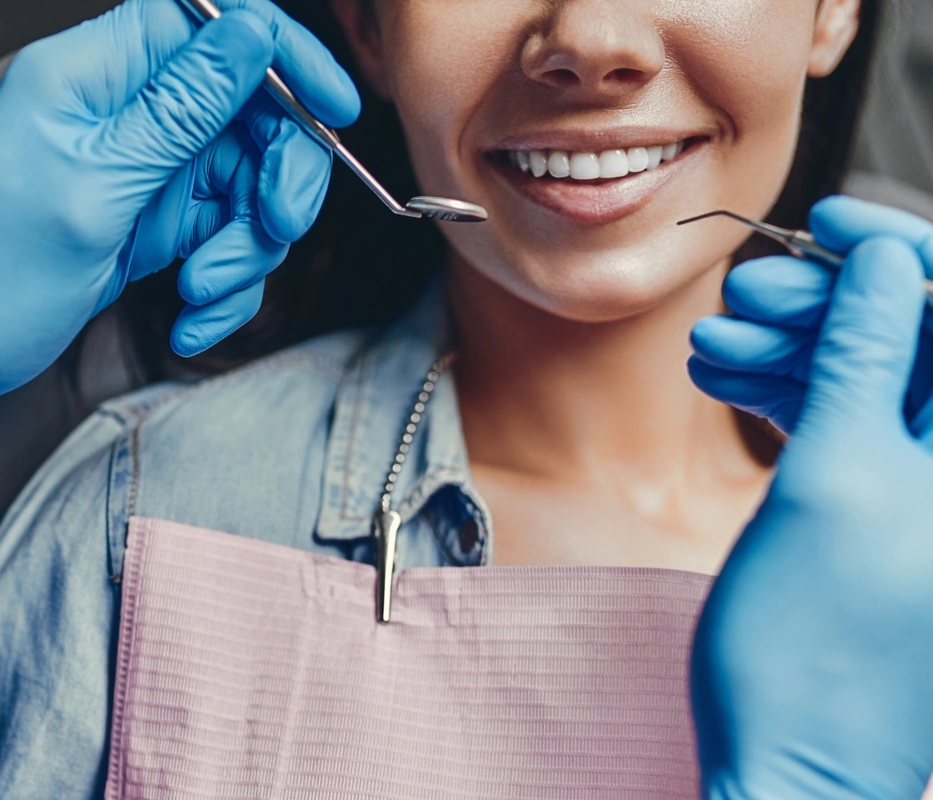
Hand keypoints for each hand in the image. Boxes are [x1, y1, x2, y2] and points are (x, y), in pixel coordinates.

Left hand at [0, 0, 358, 467]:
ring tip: (199, 293)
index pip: (214, 23)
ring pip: (246, 187)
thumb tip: (253, 32)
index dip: (284, 56)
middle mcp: (127, 114)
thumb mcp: (90, 187)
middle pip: (251, 114)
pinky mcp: (152, 225)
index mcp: (97, 74)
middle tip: (273, 230)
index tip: (333, 112)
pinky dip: (221, 286)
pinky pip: (222, 240)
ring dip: (244, 251)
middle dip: (276, 179)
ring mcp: (145, 172)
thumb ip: (180, 108)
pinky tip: (188, 320)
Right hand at [690, 232, 932, 798]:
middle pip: (916, 338)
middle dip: (830, 303)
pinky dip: (787, 395)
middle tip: (743, 295)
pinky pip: (848, 424)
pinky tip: (723, 379)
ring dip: (793, 347)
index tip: (830, 224)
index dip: (901, 252)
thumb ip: (867, 362)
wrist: (789, 759)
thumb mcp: (833, 480)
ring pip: (872, 377)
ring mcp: (928, 488)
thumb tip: (889, 263)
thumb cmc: (813, 646)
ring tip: (711, 344)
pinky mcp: (886, 510)